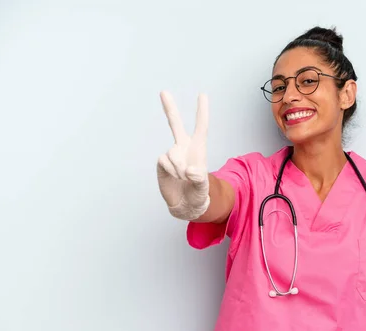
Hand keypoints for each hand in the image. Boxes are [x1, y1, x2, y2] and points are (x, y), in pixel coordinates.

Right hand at [157, 91, 209, 219]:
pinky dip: (170, 170)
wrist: (185, 204)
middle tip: (163, 91)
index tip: (202, 95)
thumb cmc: (198, 193)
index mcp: (198, 149)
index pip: (201, 127)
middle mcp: (184, 148)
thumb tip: (188, 170)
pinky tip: (174, 177)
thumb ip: (199, 179)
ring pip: (173, 152)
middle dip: (169, 108)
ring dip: (178, 167)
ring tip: (183, 177)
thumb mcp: (203, 187)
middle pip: (175, 124)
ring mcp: (172, 154)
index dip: (202, 112)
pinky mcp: (162, 163)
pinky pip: (163, 160)